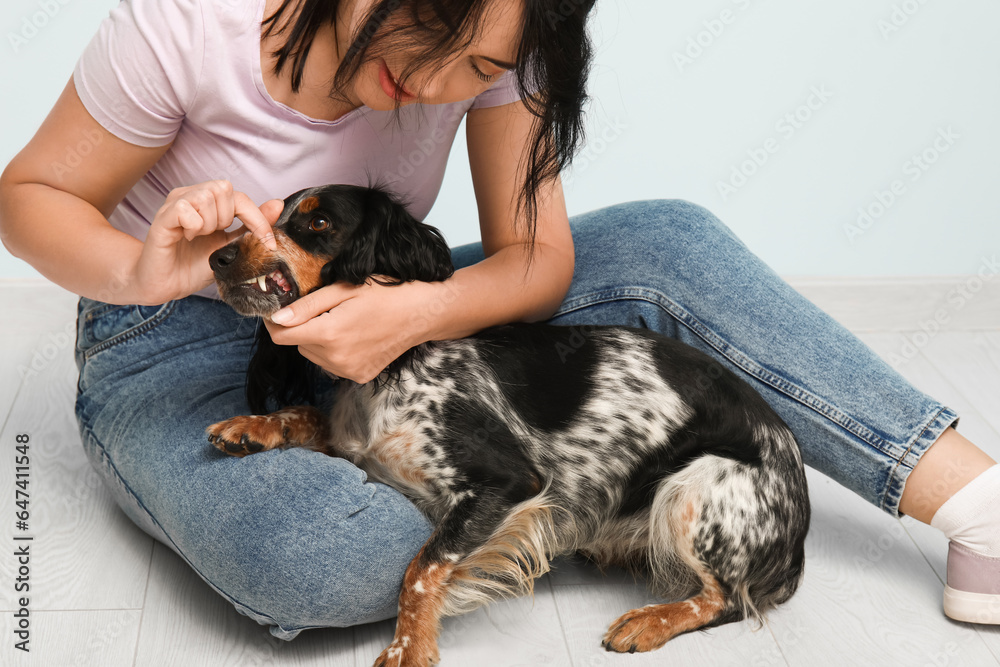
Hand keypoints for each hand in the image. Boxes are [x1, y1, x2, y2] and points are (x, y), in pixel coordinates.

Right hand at [131, 180, 282, 304]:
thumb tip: (277, 204)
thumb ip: (251, 226)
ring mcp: (175, 204)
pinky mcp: (162, 217)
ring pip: (206, 197)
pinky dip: (193, 226)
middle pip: (224, 189)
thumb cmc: (194, 265)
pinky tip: (185, 238)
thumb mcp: (232, 246)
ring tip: (197, 238)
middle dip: (226, 219)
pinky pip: (186, 209)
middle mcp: (190, 195)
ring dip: (209, 224)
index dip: (257, 218)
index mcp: (208, 201)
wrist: (166, 286)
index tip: (267, 242)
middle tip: (212, 236)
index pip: (240, 196)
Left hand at [264, 278, 439, 383]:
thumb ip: (307, 305)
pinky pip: (331, 365)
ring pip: (313, 356)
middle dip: (302, 328)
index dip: (273, 323)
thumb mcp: (344, 289)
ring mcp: (349, 371)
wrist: (421, 314)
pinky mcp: (358, 377)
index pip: (281, 336)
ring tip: (342, 322)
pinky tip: (354, 337)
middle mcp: (336, 358)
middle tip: (325, 309)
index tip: (276, 311)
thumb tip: (277, 318)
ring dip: (317, 341)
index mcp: (330, 332)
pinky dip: (334, 352)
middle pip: (297, 345)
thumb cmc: (385, 294)